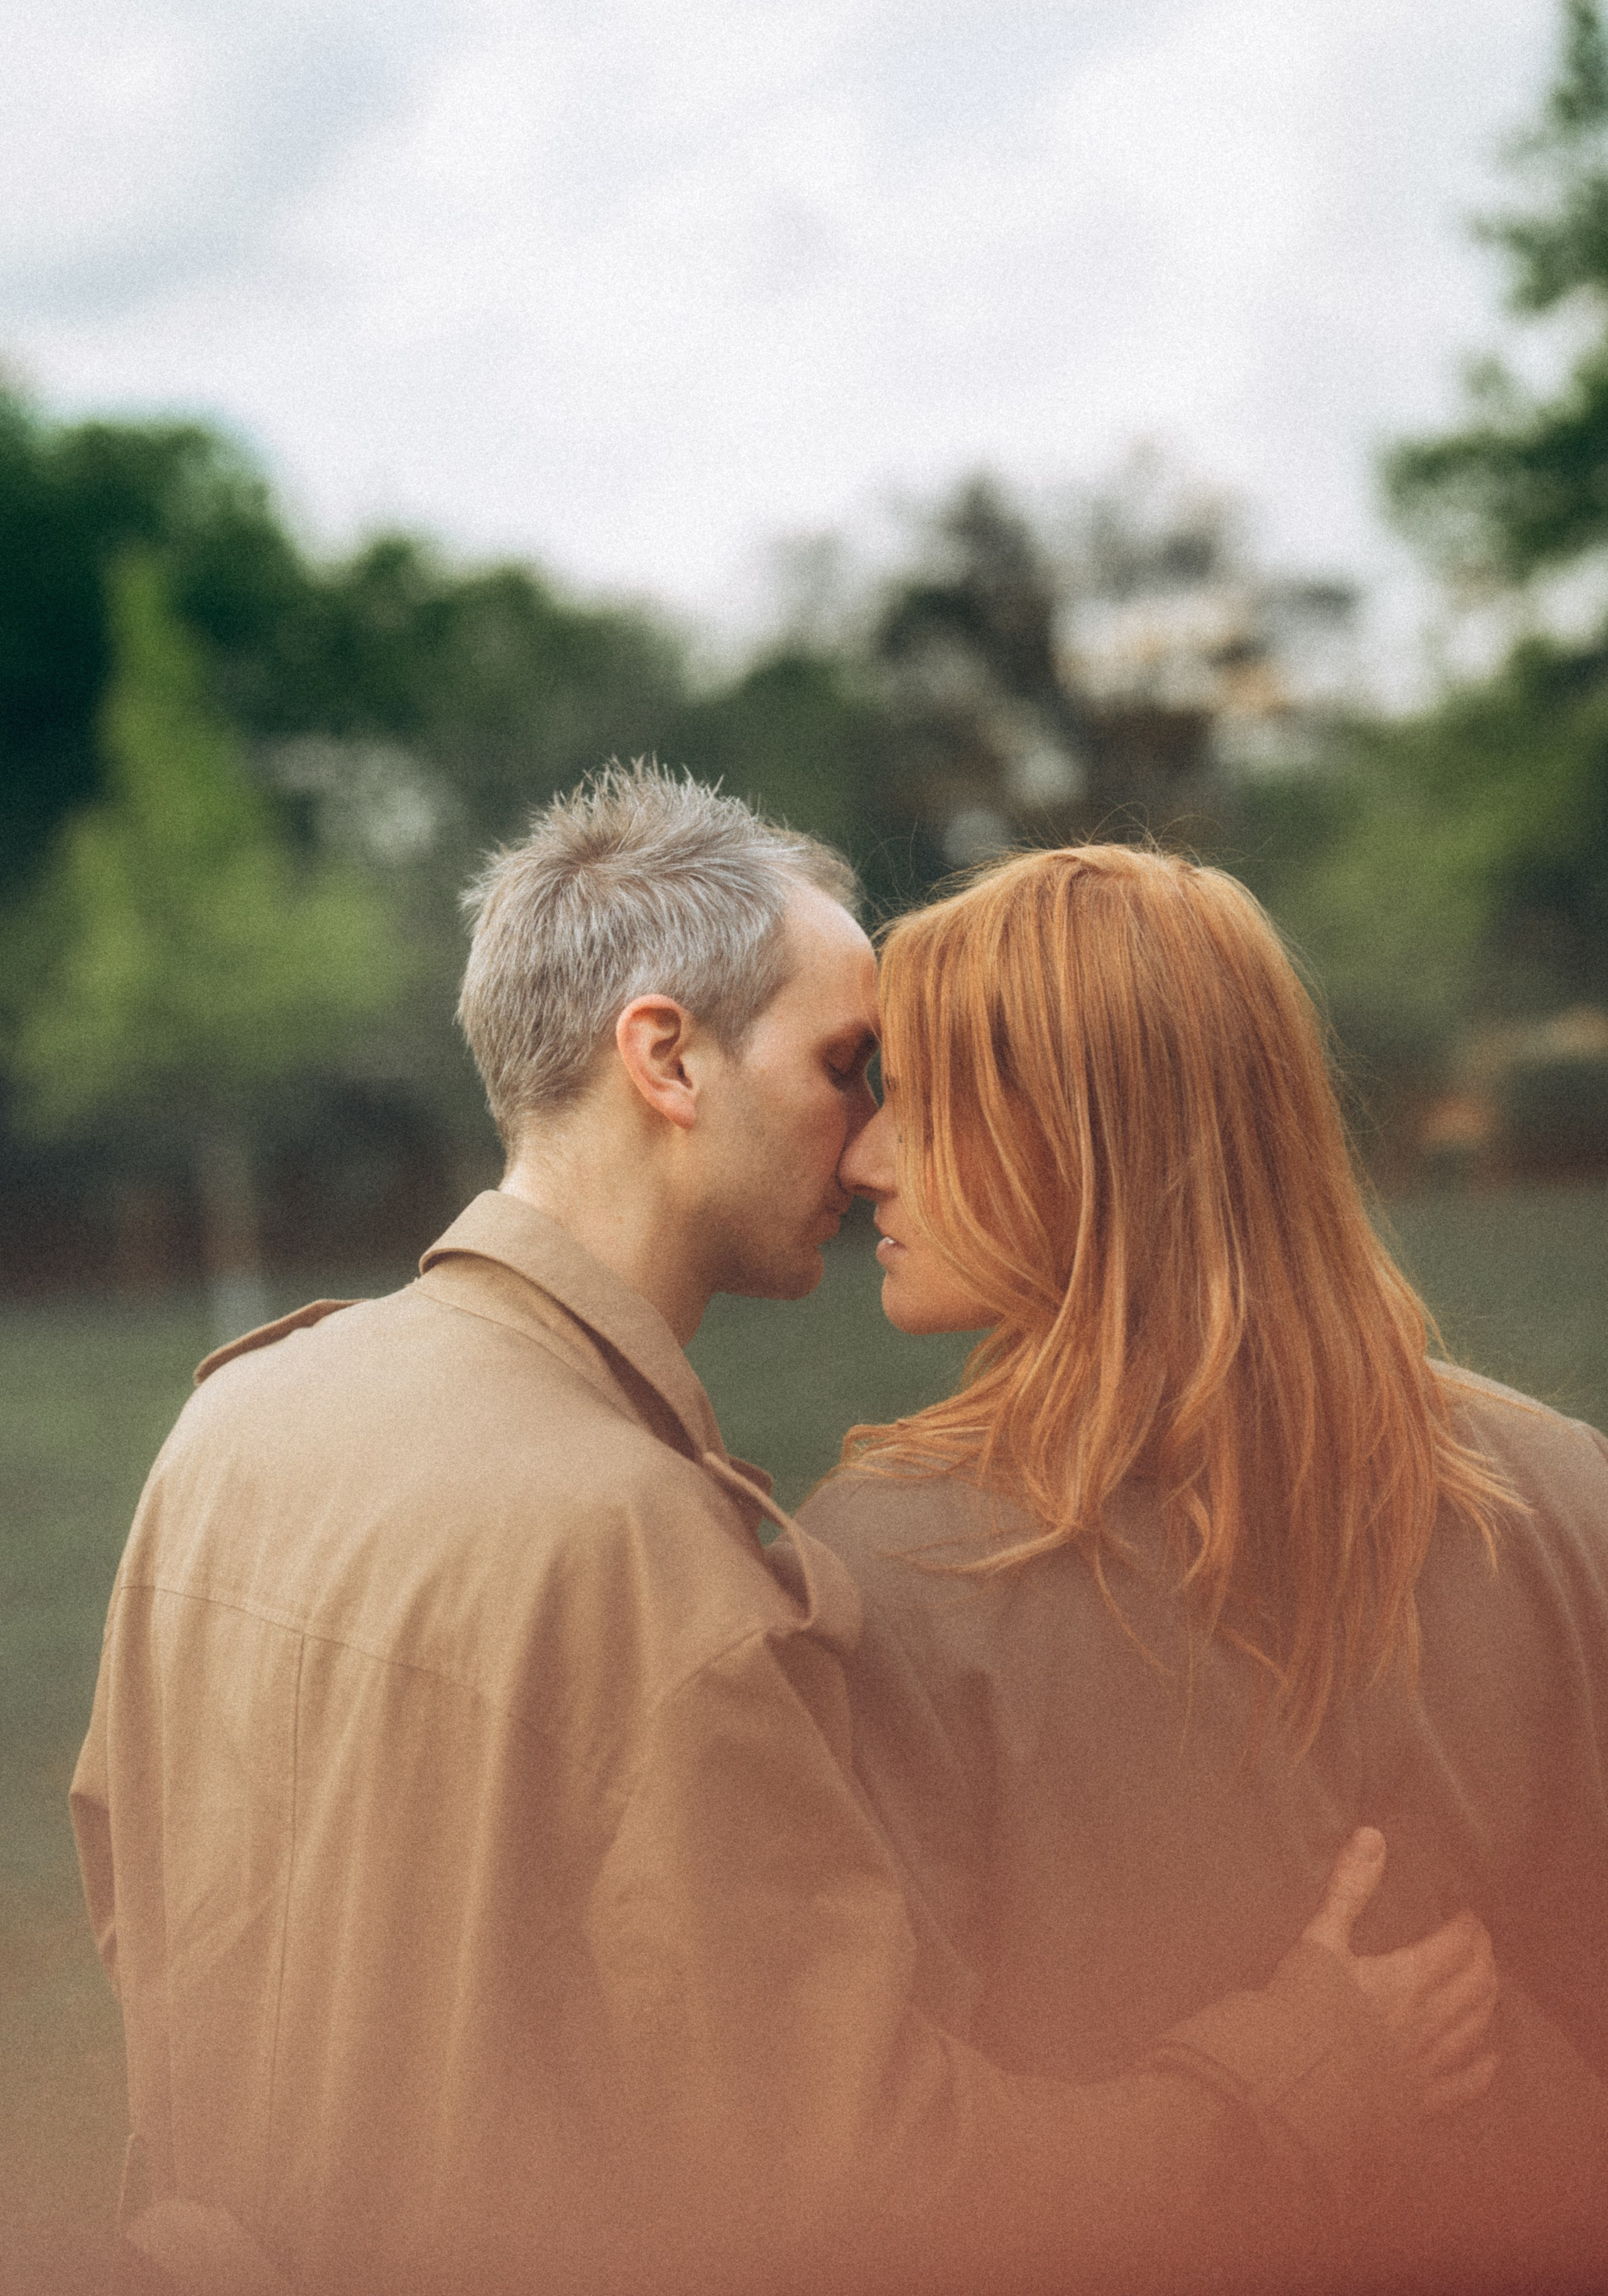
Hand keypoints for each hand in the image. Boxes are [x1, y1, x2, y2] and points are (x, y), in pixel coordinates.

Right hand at [1302, 1826, 1499, 2117]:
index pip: (1458, 1945)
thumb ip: (1350, 1888)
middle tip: (1480, 1942)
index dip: (1469, 1926)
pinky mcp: (1418, 2098)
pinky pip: (1464, 2084)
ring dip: (1486, 2001)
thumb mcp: (1321, 1937)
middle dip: (1484, 1958)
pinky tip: (1490, 2058)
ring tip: (1487, 1985)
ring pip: (1475, 2027)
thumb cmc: (1303, 2005)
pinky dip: (1482, 2068)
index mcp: (1408, 1978)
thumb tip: (1372, 1836)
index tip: (1467, 1912)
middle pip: (1476, 1984)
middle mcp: (1428, 2020)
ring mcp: (1427, 2062)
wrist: (1293, 2080)